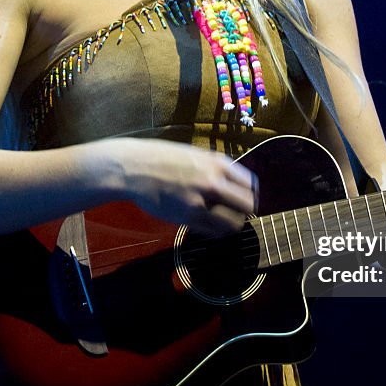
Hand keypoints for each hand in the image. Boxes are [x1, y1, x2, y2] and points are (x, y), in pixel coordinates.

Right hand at [115, 139, 257, 235]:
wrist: (133, 168)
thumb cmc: (162, 158)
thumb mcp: (195, 153)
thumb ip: (215, 166)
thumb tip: (233, 180)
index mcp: (217, 163)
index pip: (252, 184)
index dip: (252, 194)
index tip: (246, 199)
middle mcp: (213, 182)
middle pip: (249, 205)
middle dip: (246, 210)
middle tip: (238, 212)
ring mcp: (201, 201)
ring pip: (234, 223)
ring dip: (232, 224)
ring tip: (223, 221)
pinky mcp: (188, 217)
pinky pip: (214, 232)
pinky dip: (216, 231)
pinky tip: (208, 225)